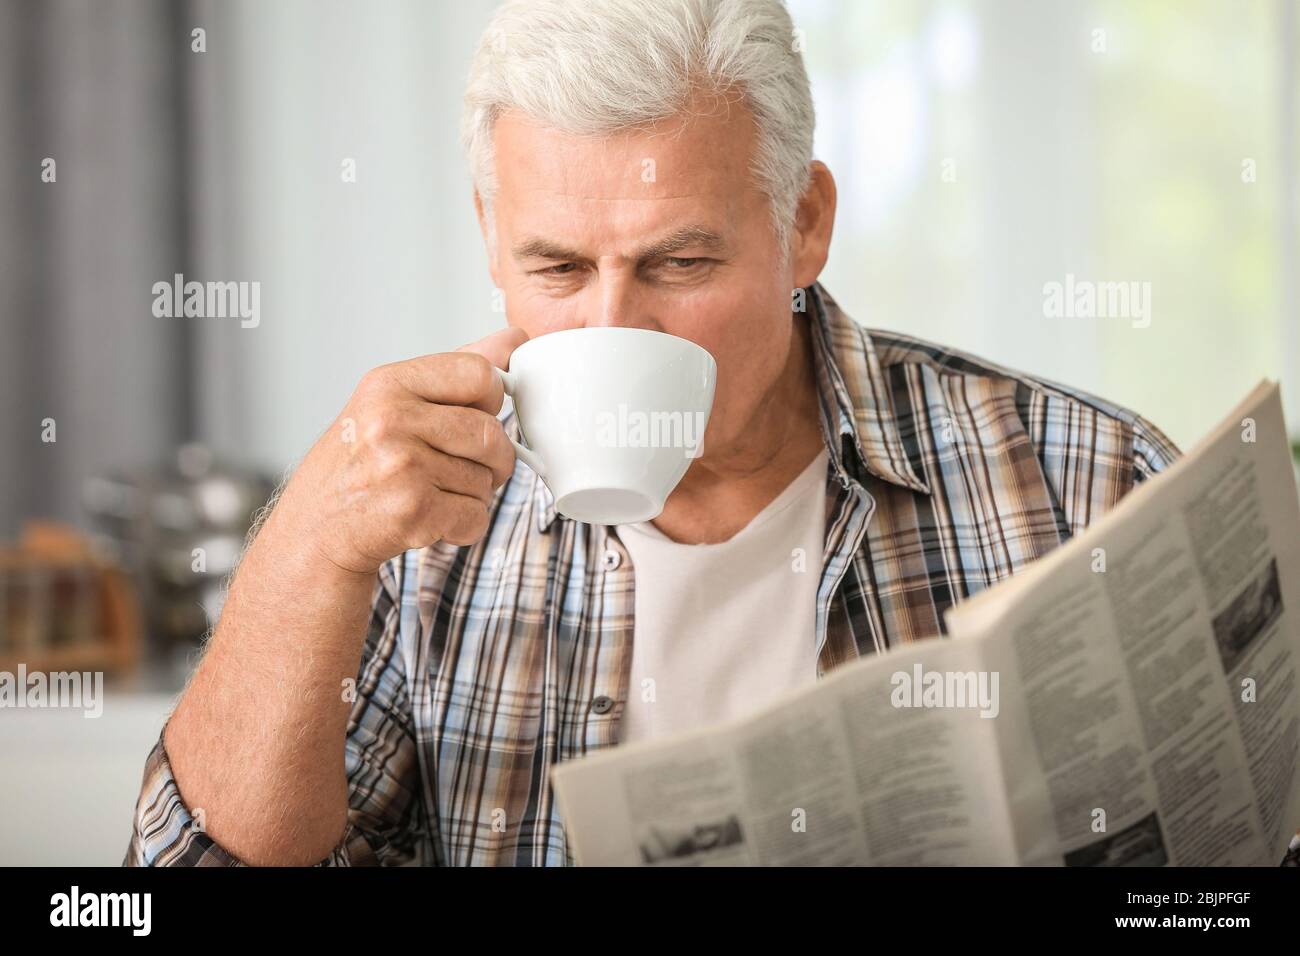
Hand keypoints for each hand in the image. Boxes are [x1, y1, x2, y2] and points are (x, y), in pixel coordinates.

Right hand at [273, 326, 528, 575]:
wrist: (316, 528)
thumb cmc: (359, 463)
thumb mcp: (393, 403)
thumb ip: (455, 372)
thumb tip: (514, 338)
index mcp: (389, 384)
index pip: (479, 373)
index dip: (491, 399)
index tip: (480, 414)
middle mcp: (391, 420)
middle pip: (491, 432)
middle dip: (494, 458)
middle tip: (468, 467)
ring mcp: (402, 465)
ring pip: (486, 478)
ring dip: (474, 494)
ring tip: (436, 492)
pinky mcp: (413, 510)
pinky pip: (476, 516)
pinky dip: (465, 525)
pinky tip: (434, 519)